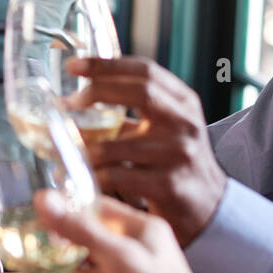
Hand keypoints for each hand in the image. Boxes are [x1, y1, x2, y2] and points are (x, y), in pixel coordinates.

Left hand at [66, 57, 226, 245]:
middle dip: (97, 91)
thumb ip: (129, 113)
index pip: (145, 71)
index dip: (107, 65)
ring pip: (119, 144)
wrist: (210, 207)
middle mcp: (186, 123)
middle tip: (67, 102)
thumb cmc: (175, 163)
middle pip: (141, 92)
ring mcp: (180, 154)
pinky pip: (118, 177)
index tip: (74, 66)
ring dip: (84, 148)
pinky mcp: (169, 186)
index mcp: (183, 102)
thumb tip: (76, 102)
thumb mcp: (163, 129)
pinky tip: (81, 177)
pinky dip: (93, 176)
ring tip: (62, 149)